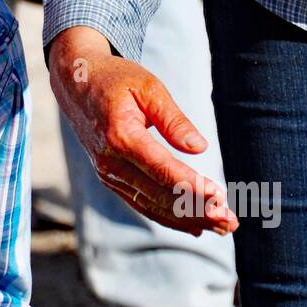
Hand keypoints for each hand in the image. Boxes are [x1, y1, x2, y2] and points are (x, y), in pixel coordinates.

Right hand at [48, 26, 237, 236]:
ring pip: (152, 205)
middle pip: (159, 195)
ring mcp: (107, 173)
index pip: (162, 170)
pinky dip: (168, 217)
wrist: (76, 82)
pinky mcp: (109, 178)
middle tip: (230, 221)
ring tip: (221, 227)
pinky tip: (193, 225)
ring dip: (188, 219)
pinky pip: (141, 203)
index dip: (192, 188)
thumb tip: (200, 148)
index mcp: (121, 136)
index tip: (220, 199)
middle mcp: (111, 161)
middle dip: (198, 210)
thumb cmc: (116, 79)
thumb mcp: (149, 88)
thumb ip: (174, 120)